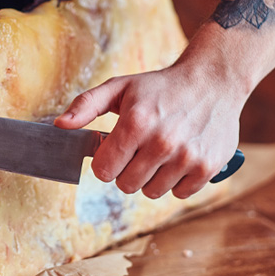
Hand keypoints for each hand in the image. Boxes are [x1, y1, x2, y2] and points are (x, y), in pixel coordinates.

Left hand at [54, 61, 245, 198]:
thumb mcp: (120, 87)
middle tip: (138, 149)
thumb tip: (61, 125)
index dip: (105, 161)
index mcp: (136, 123)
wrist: (213, 82)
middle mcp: (162, 142)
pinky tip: (179, 158)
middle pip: (126, 185)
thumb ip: (86, 105)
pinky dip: (176, 181)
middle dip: (126, 170)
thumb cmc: (161, 86)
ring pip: (151, 192)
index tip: (114, 148)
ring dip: (151, 177)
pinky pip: (179, 193)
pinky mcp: (207, 168)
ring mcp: (187, 157)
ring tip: (159, 152)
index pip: (103, 170)